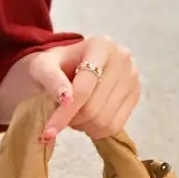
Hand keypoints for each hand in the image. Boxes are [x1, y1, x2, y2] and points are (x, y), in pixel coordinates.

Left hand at [20, 36, 140, 143]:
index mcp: (101, 46)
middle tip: (61, 116)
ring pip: (106, 120)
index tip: (47, 131)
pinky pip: (116, 126)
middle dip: (73, 119)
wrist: (69, 63)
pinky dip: (97, 130)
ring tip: (74, 115)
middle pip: (94, 107)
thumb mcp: (43, 65)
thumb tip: (65, 98)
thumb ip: (51, 78)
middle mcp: (122, 59)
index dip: (65, 112)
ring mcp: (132, 78)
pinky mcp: (135, 95)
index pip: (83, 88)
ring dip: (84, 126)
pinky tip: (87, 119)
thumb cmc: (55, 63)